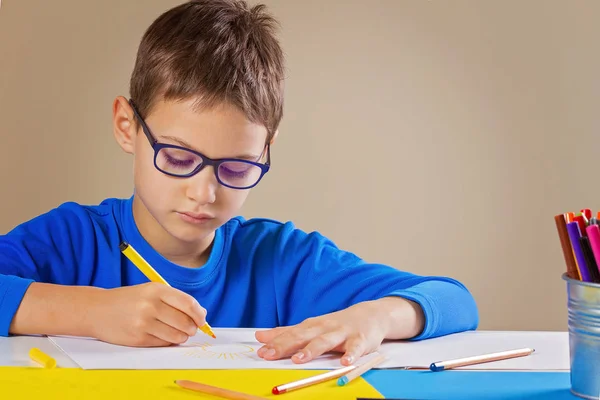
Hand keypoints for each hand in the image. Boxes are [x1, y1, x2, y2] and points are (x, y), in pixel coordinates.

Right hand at [89, 282, 206, 346]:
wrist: (97, 310)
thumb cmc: (130, 300)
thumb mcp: (151, 292)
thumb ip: (176, 300)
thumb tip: (202, 314)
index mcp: (156, 290)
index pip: (188, 303)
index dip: (199, 314)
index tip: (202, 320)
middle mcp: (150, 305)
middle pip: (184, 321)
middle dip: (192, 328)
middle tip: (191, 328)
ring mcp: (143, 323)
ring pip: (176, 335)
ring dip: (181, 336)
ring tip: (176, 332)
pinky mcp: (137, 338)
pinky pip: (163, 343)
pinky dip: (168, 341)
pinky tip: (162, 335)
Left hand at [255, 297, 423, 364]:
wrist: (370, 314)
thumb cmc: (336, 324)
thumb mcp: (311, 326)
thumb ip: (286, 333)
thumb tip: (260, 336)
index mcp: (312, 326)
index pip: (290, 334)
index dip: (275, 343)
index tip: (260, 351)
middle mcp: (324, 328)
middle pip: (303, 336)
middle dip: (286, 346)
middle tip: (269, 355)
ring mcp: (342, 333)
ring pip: (326, 341)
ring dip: (312, 350)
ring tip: (299, 359)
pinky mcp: (360, 340)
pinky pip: (355, 348)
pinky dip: (351, 355)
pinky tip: (345, 363)